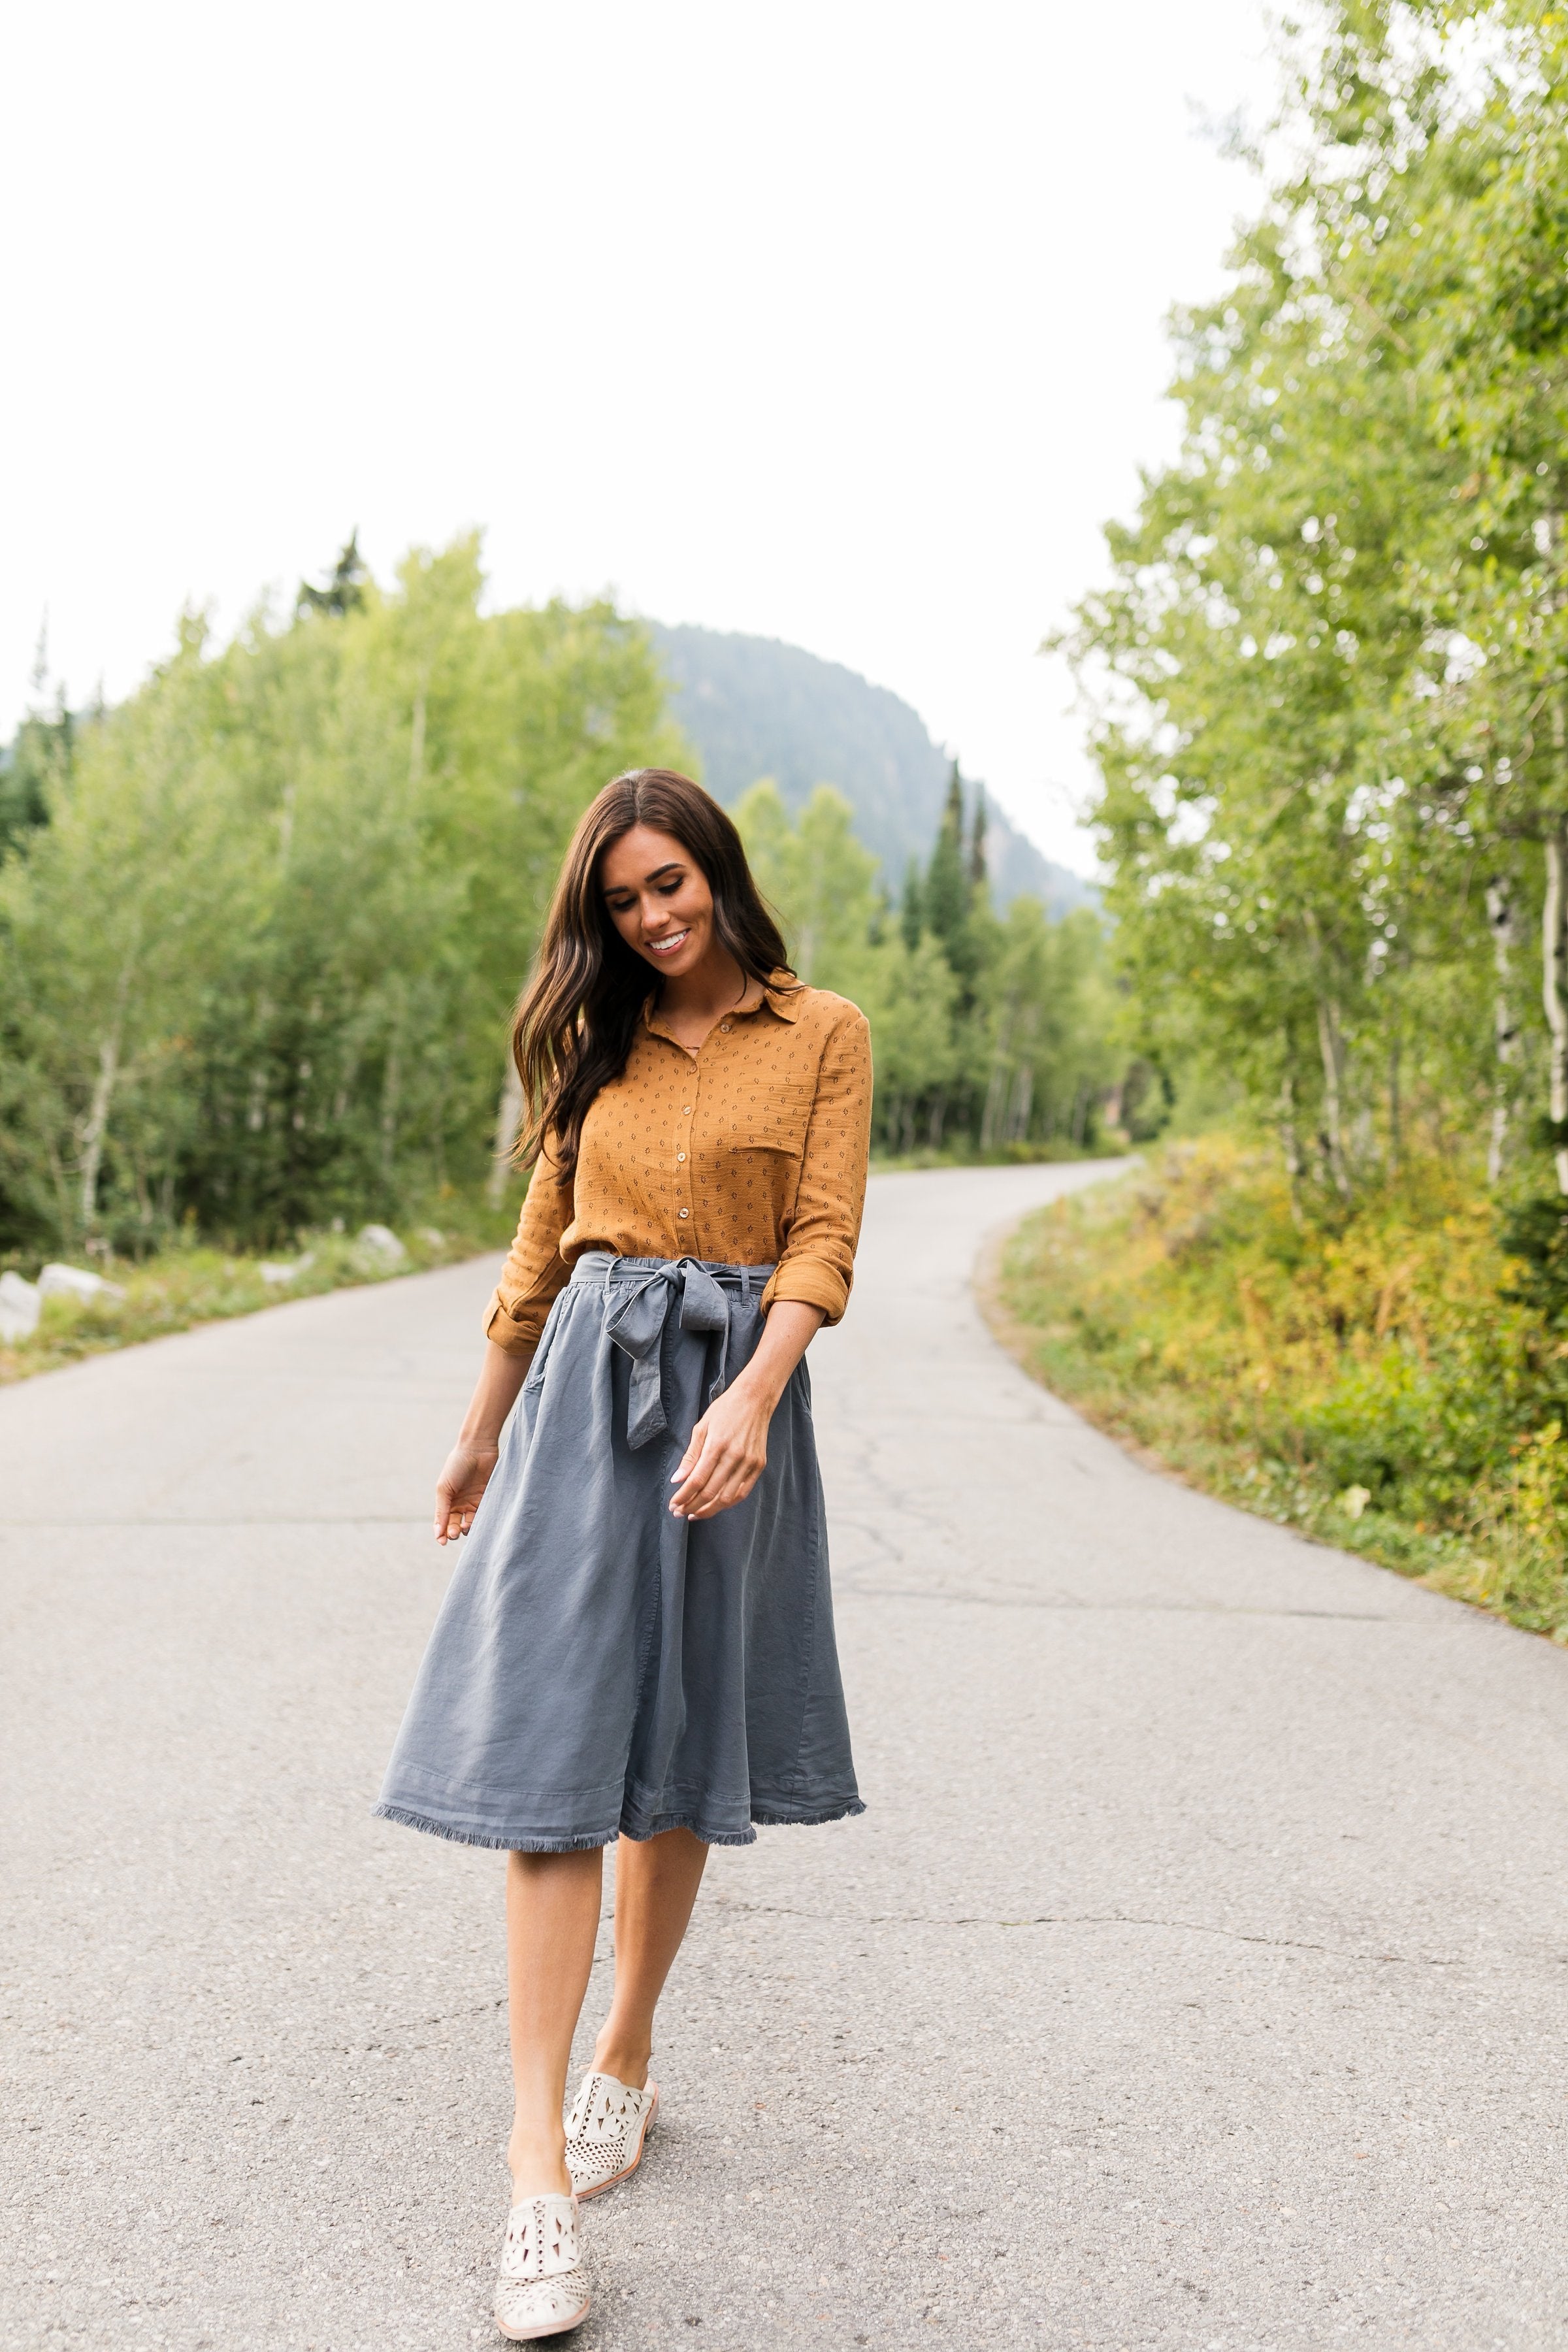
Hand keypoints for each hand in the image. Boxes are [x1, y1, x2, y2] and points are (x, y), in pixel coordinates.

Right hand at [435, 1439, 499, 1543]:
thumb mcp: (444, 1489)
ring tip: (466, 1525)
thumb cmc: (456, 1467)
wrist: (477, 1449)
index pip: (442, 1523)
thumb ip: (442, 1511)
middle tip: (455, 1532)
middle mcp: (459, 1504)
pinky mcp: (486, 1499)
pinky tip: (476, 1522)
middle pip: (455, 1525)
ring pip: (469, 1524)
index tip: (442, 1542)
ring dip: (467, 1529)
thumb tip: (438, 1535)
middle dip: (454, 1532)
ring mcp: (473, 1502)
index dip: (441, 1534)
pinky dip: (479, 1522)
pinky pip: (482, 1516)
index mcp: (446, 1501)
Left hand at [669, 1378, 772, 1519]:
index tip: (673, 1505)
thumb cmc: (724, 1410)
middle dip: (692, 1506)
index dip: (684, 1496)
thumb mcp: (701, 1428)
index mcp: (717, 1445)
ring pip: (727, 1497)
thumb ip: (690, 1456)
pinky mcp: (759, 1465)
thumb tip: (678, 1480)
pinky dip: (728, 1503)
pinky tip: (715, 1505)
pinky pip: (743, 1492)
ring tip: (694, 1513)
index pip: (697, 1480)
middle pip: (711, 1492)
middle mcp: (735, 1456)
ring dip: (709, 1510)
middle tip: (679, 1512)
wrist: (755, 1399)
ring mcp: (749, 1462)